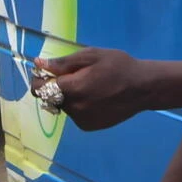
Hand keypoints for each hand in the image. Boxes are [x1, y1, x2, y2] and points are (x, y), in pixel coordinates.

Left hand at [31, 48, 147, 130]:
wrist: (143, 88)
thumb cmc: (118, 66)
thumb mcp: (92, 55)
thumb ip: (64, 62)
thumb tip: (39, 64)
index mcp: (73, 88)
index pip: (40, 88)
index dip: (38, 79)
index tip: (45, 72)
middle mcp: (74, 108)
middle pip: (50, 98)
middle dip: (55, 87)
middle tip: (74, 76)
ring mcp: (81, 120)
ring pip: (63, 106)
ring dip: (68, 97)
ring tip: (88, 86)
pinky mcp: (89, 126)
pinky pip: (74, 114)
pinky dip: (78, 106)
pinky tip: (94, 97)